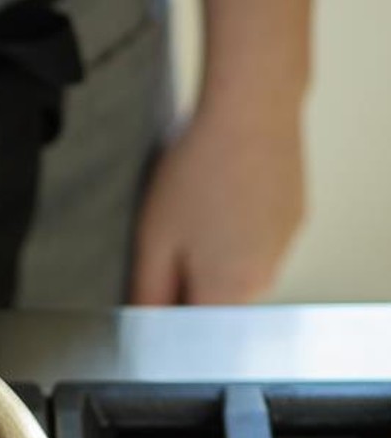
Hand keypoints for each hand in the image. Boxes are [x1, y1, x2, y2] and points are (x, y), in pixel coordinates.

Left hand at [130, 102, 305, 304]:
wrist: (250, 111)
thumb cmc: (199, 171)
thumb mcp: (153, 240)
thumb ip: (149, 291)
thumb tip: (145, 320)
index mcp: (231, 289)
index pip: (190, 325)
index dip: (164, 305)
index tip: (151, 279)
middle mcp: (267, 276)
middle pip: (214, 298)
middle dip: (186, 278)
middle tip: (169, 234)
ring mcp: (285, 246)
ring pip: (234, 269)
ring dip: (210, 253)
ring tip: (197, 208)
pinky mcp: (292, 219)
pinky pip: (254, 241)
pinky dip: (233, 229)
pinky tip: (220, 194)